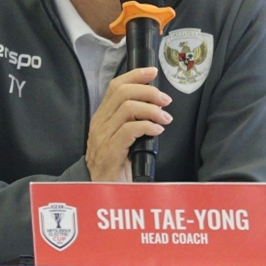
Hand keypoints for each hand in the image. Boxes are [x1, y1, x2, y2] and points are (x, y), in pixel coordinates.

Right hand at [86, 67, 172, 181]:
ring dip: (152, 110)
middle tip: (165, 100)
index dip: (135, 75)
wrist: (103, 193)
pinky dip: (147, 126)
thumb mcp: (122, 138)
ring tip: (165, 118)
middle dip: (148, 91)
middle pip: (122, 93)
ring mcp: (103, 138)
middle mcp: (100, 123)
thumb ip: (132, 120)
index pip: (115, 86)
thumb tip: (155, 104)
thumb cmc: (117, 165)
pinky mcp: (110, 152)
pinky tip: (157, 131)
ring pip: (128, 109)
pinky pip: (130, 130)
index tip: (153, 72)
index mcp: (102, 117)